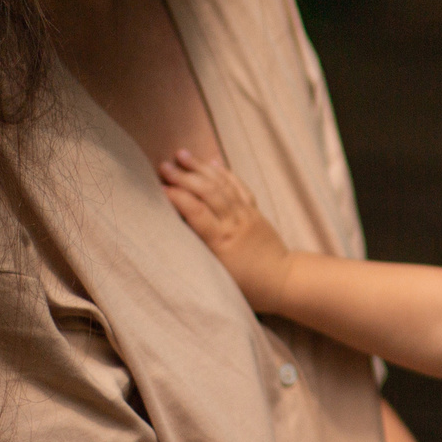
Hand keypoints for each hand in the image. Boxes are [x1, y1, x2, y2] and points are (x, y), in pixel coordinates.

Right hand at [160, 152, 290, 306]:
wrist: (282, 280)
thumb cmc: (246, 286)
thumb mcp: (217, 276)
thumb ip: (198, 254)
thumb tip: (173, 238)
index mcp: (222, 242)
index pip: (197, 212)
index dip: (178, 198)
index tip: (159, 188)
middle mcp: (234, 223)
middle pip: (208, 192)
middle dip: (184, 176)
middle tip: (163, 166)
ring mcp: (246, 214)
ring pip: (222, 184)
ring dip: (200, 168)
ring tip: (181, 154)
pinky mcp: (254, 211)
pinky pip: (239, 186)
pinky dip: (224, 173)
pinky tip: (212, 162)